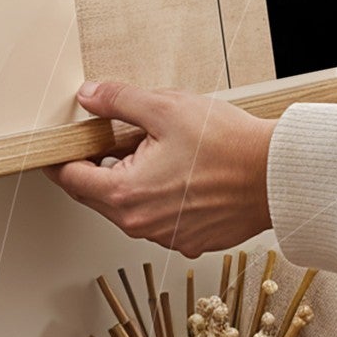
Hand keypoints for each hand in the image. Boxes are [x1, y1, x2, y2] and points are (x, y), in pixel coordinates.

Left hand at [42, 80, 274, 254]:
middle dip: (101, 164)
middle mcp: (141, 225)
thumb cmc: (227, 145)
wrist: (275, 175)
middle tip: (116, 134)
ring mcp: (167, 237)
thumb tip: (89, 96)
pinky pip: (159, 217)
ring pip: (129, 206)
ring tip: (158, 148)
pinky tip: (180, 170)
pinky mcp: (190, 240)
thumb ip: (119, 101)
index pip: (71, 179)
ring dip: (132, 179)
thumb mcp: (165, 108)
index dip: (62, 157)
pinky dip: (159, 195)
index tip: (60, 144)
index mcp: (126, 195)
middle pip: (99, 194)